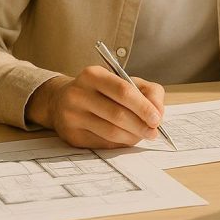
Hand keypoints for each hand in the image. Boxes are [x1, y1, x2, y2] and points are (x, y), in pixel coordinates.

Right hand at [25, 66, 165, 148]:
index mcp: (93, 75)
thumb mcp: (122, 81)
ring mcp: (72, 116)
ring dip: (132, 137)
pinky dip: (119, 143)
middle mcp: (79, 94)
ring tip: (141, 135)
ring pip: (111, 132)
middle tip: (153, 132)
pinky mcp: (72, 135)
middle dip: (140, 125)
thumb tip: (159, 113)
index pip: (123, 91)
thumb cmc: (100, 91)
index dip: (143, 107)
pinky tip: (125, 139)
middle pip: (117, 114)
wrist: (61, 101)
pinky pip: (103, 143)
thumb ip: (146, 91)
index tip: (157, 118)